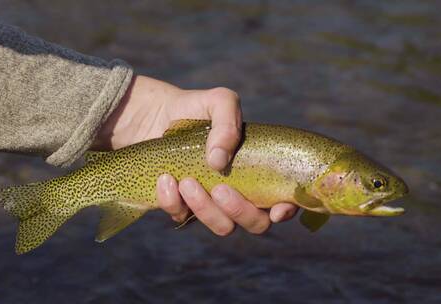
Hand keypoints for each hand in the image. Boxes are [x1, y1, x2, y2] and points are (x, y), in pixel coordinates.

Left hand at [93, 75, 297, 234]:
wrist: (154, 115)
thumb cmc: (195, 108)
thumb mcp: (218, 102)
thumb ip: (228, 122)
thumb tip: (219, 162)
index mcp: (258, 170)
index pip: (283, 200)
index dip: (286, 210)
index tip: (275, 209)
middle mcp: (241, 192)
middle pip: (256, 223)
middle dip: (240, 211)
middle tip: (220, 188)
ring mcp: (212, 203)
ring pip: (223, 227)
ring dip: (206, 209)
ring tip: (185, 180)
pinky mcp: (183, 207)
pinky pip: (183, 218)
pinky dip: (173, 202)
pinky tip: (165, 179)